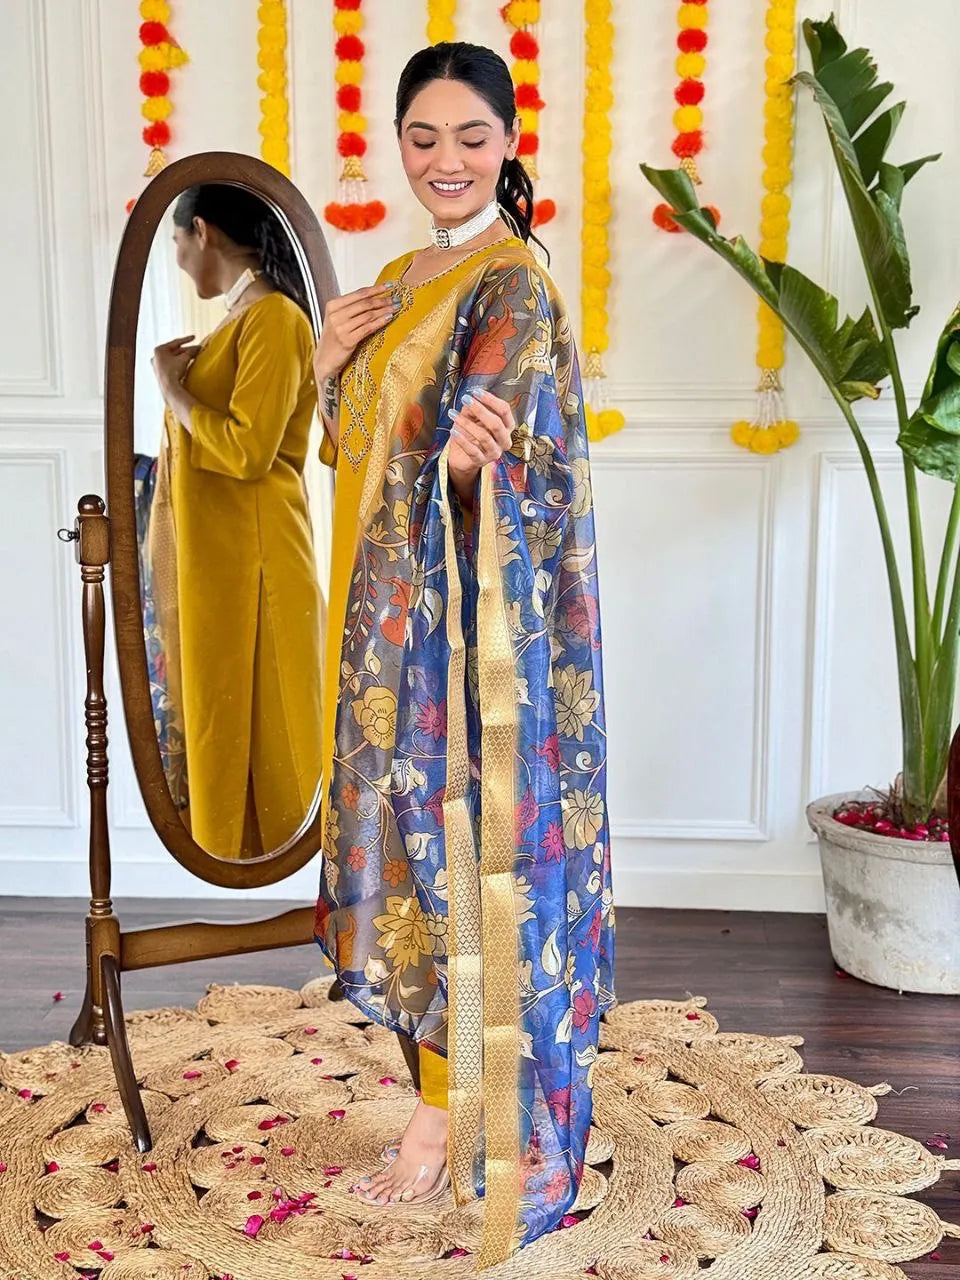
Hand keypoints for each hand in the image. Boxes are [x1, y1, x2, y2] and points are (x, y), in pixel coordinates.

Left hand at [152, 336, 198, 395]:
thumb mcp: (184, 359)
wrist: (169, 387)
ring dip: (183, 357)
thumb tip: (197, 348)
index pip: (175, 343)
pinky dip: (179, 363)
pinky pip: (171, 365)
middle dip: (187, 350)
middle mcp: (156, 357)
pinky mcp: (160, 373)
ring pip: (173, 358)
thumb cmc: (173, 372)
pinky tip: (186, 364)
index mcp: (159, 350)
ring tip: (193, 356)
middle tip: (197, 349)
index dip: (186, 340)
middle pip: (175, 351)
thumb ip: (191, 352)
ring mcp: (157, 365)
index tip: (194, 337)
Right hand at [313, 282, 399, 382]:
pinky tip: (388, 318)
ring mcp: (341, 328)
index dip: (376, 289)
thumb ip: (351, 308)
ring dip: (384, 310)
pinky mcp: (348, 341)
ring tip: (395, 308)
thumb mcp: (338, 318)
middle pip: (365, 304)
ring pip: (368, 315)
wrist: (325, 359)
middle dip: (383, 300)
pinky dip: (380, 322)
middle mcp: (336, 315)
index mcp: (333, 305)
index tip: (390, 285)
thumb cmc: (334, 338)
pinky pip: (368, 328)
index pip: (359, 294)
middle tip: (396, 299)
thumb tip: (374, 297)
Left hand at [448, 388, 515, 506]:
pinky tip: (453, 431)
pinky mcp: (481, 462)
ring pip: (484, 437)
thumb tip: (471, 398)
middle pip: (496, 424)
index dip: (491, 400)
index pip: (504, 410)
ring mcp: (494, 453)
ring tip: (454, 415)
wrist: (462, 457)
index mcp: (507, 426)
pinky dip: (462, 440)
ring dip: (467, 424)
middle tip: (466, 400)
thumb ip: (473, 408)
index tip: (476, 392)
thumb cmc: (470, 434)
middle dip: (480, 410)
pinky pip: (472, 451)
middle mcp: (504, 440)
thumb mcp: (471, 417)